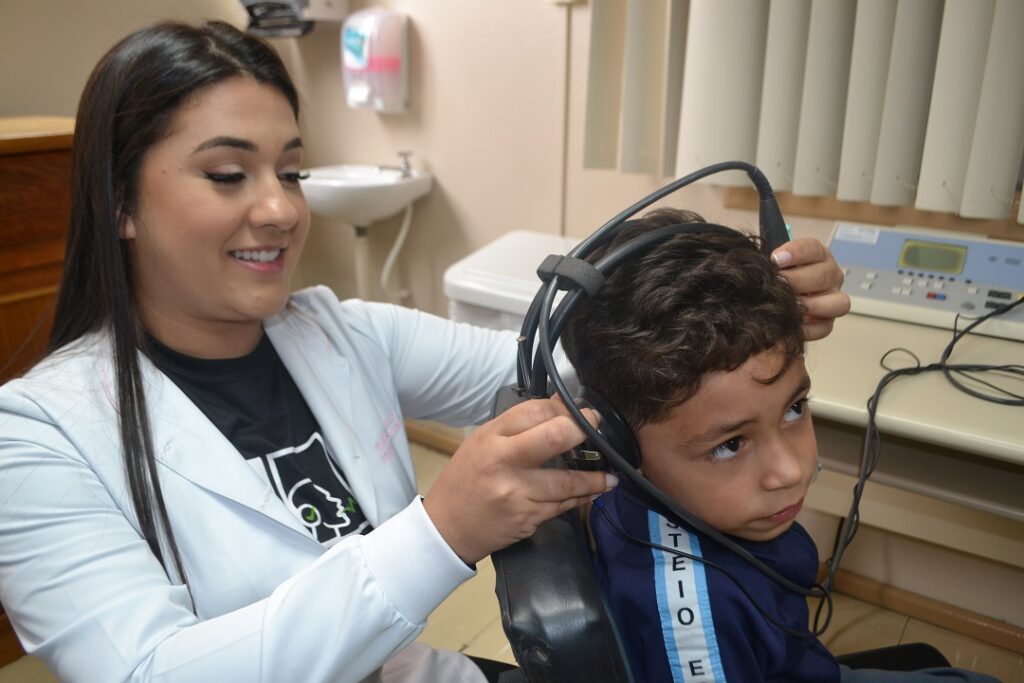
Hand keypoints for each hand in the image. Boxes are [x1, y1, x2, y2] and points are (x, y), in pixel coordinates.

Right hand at [422, 397, 615, 564]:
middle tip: (597, 427)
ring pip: (567, 481)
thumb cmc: (465, 480)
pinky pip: (561, 506)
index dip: (561, 409)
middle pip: (554, 438)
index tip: (576, 411)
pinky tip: (592, 493)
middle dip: (583, 430)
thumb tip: (558, 407)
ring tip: (609, 476)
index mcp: (491, 439)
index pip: (534, 412)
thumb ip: (517, 428)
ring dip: (593, 478)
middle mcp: (504, 463)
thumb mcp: (481, 443)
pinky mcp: (527, 519)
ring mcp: (517, 494)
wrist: (446, 527)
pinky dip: (580, 499)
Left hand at [772, 238, 850, 340]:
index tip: (775, 259)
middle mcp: (831, 276)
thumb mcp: (773, 265)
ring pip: (837, 302)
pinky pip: (825, 328)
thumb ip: (772, 263)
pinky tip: (791, 325)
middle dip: (798, 280)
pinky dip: (809, 328)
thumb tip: (764, 264)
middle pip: (824, 275)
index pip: (813, 248)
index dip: (795, 252)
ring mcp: (833, 300)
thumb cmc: (775, 277)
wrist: (773, 298)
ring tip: (789, 306)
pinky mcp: (827, 322)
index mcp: (818, 256)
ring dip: (811, 305)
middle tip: (778, 284)